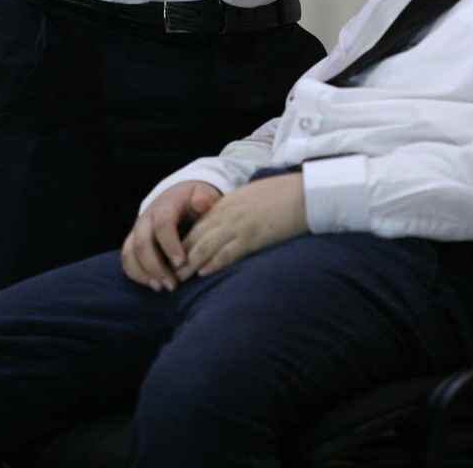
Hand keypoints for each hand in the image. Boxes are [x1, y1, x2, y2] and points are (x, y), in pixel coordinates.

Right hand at [121, 181, 221, 291]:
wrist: (178, 197)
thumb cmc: (195, 200)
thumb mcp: (202, 194)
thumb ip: (204, 198)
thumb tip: (202, 203)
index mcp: (164, 206)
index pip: (162, 225)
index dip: (170, 245)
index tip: (181, 263)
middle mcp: (146, 218)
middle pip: (142, 243)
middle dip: (156, 266)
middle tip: (173, 285)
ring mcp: (137, 230)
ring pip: (130, 253)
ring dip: (144, 273)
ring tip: (162, 288)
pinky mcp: (133, 242)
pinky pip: (127, 260)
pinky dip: (137, 275)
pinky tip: (155, 285)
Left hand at [179, 173, 308, 278]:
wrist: (305, 193)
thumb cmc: (282, 195)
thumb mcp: (251, 198)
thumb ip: (234, 210)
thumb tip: (225, 226)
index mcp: (226, 203)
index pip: (197, 225)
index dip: (182, 243)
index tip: (173, 258)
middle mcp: (227, 214)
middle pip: (195, 237)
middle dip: (179, 256)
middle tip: (167, 273)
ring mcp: (239, 225)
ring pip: (205, 246)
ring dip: (189, 263)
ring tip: (178, 278)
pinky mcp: (253, 237)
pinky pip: (228, 252)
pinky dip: (214, 263)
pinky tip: (203, 273)